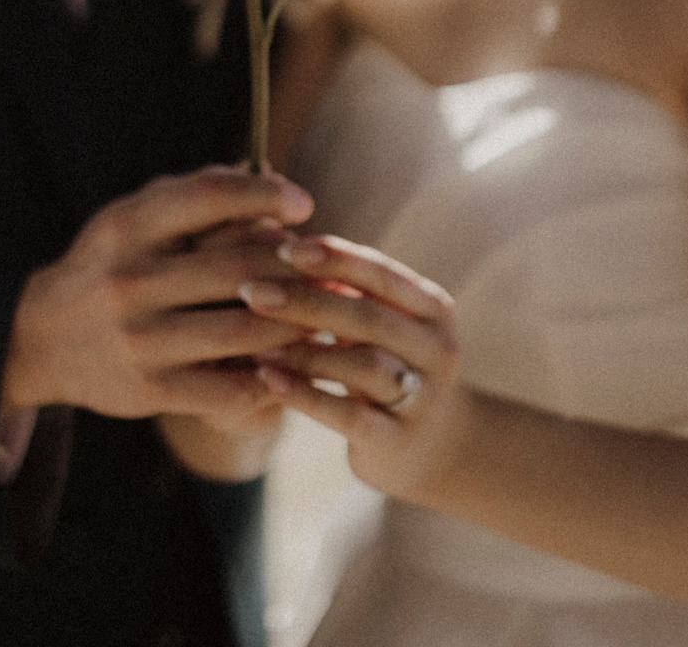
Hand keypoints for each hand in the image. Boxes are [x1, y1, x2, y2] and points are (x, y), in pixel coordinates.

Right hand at [1, 167, 314, 426]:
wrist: (41, 339)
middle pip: (236, 267)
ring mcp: (141, 340)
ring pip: (243, 329)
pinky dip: (270, 374)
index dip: (263, 195)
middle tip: (326, 265)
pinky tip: (292, 362)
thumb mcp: (134, 215)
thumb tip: (269, 175)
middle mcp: (130, 281)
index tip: (303, 203)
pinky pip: (228, 387)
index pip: (206, 197)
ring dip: (295, 320)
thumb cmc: (109, 262)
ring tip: (324, 310)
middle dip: (292, 265)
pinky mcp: (150, 391)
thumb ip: (194, 191)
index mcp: (128, 226)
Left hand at [246, 234, 462, 503]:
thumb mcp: (380, 323)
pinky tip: (268, 380)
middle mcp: (436, 348)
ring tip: (252, 341)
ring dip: (302, 350)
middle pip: (367, 316)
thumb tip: (280, 239)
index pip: (379, 272)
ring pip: (360, 364)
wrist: (435, 447)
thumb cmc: (389, 363)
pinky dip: (305, 394)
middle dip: (306, 300)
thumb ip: (346, 288)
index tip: (281, 248)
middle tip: (251, 291)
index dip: (332, 257)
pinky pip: (348, 414)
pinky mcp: (399, 441)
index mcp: (433, 307)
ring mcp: (423, 397)